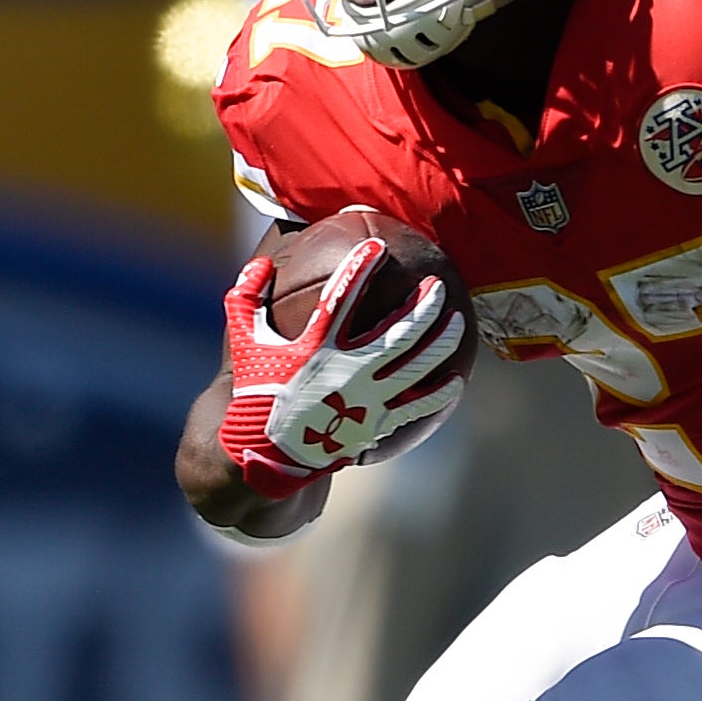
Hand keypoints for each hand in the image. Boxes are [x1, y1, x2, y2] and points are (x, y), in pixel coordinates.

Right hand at [218, 238, 467, 498]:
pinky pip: (417, 406)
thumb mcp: (243, 344)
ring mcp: (367, 397)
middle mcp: (348, 369)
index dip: (360, 268)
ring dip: (442, 340)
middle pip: (399, 332)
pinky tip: (457, 378)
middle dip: (425, 305)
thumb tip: (258, 262)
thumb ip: (246, 300)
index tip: (378, 246)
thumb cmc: (256, 392)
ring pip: (417, 364)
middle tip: (438, 285)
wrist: (266, 454)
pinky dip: (440, 393)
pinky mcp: (377, 421)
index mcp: (316, 346)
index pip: (341, 298)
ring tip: (458, 320)